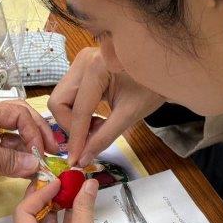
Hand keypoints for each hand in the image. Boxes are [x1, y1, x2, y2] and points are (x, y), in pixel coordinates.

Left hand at [0, 98, 58, 213]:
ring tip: (44, 166)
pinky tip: (32, 172)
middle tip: (53, 154)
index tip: (43, 150)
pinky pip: (10, 158)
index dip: (34, 129)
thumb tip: (36, 164)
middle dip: (38, 136)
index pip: (17, 113)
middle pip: (21, 123)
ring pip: (18, 142)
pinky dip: (22, 164)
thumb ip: (7, 158)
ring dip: (31, 152)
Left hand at [14, 178, 168, 222]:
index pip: (23, 216)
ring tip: (71, 188)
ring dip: (59, 210)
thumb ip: (83, 208)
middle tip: (61, 179)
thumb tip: (87, 182)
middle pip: (32, 222)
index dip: (38, 194)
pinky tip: (77, 205)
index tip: (56, 179)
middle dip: (48, 200)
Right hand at [49, 47, 165, 167]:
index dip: (76, 139)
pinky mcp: (82, 67)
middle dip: (70, 126)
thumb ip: (104, 137)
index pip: (78, 111)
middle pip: (59, 102)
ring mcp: (80, 61)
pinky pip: (69, 94)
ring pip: (61, 99)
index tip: (75, 161)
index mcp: (96, 67)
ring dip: (74, 119)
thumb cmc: (152, 87)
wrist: (163, 67)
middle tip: (90, 139)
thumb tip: (83, 159)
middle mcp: (82, 61)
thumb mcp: (130, 115)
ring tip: (98, 127)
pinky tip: (96, 117)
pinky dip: (78, 111)